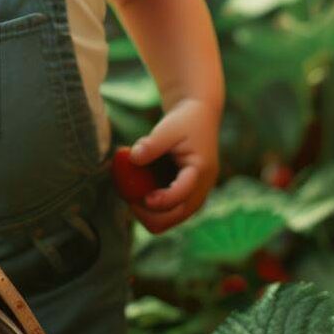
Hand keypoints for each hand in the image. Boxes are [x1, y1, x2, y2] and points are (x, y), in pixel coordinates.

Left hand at [126, 97, 219, 233]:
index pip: (185, 193)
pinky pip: (172, 209)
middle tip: (129, 202)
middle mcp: (203, 186)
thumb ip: (151, 144)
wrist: (199, 116)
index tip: (144, 199)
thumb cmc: (183, 120)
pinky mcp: (188, 193)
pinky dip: (155, 207)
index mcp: (201, 169)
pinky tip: (138, 192)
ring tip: (131, 196)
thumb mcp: (167, 127)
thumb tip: (132, 158)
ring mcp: (197, 192)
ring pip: (175, 217)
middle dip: (154, 214)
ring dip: (153, 213)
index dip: (164, 200)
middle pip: (180, 215)